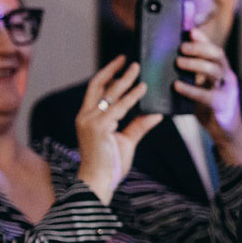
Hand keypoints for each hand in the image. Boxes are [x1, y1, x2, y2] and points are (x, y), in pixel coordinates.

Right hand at [75, 56, 162, 203]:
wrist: (98, 183)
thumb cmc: (109, 165)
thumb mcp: (126, 141)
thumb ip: (138, 126)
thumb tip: (155, 113)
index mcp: (87, 117)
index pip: (96, 90)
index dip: (108, 74)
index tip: (120, 64)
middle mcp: (85, 116)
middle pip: (99, 85)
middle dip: (115, 70)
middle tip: (131, 59)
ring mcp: (90, 121)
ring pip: (110, 94)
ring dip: (125, 79)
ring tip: (139, 68)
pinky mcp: (99, 128)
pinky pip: (119, 108)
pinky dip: (132, 97)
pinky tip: (143, 89)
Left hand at [173, 29, 241, 165]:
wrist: (225, 133)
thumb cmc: (209, 106)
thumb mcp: (203, 86)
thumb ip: (193, 74)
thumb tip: (170, 58)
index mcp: (221, 70)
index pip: (215, 50)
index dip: (204, 40)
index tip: (190, 31)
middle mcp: (226, 77)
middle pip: (217, 56)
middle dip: (199, 49)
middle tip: (181, 47)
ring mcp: (226, 91)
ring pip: (215, 72)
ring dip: (196, 64)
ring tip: (178, 62)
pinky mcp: (221, 106)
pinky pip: (207, 95)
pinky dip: (191, 89)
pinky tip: (177, 86)